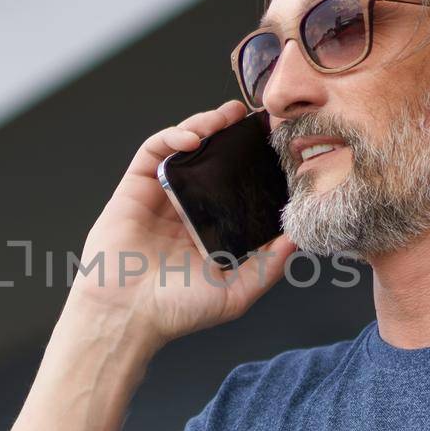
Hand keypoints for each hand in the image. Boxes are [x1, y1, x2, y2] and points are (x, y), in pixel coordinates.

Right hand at [66, 99, 295, 349]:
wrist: (128, 315)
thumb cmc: (176, 310)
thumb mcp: (237, 291)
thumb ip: (270, 264)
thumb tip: (301, 237)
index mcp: (211, 226)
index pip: (236, 184)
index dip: (254, 162)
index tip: (278, 146)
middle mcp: (187, 206)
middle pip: (212, 159)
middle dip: (233, 134)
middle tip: (256, 117)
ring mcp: (160, 195)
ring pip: (184, 147)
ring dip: (205, 124)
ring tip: (228, 114)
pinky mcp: (135, 187)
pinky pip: (153, 151)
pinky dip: (173, 136)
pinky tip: (193, 136)